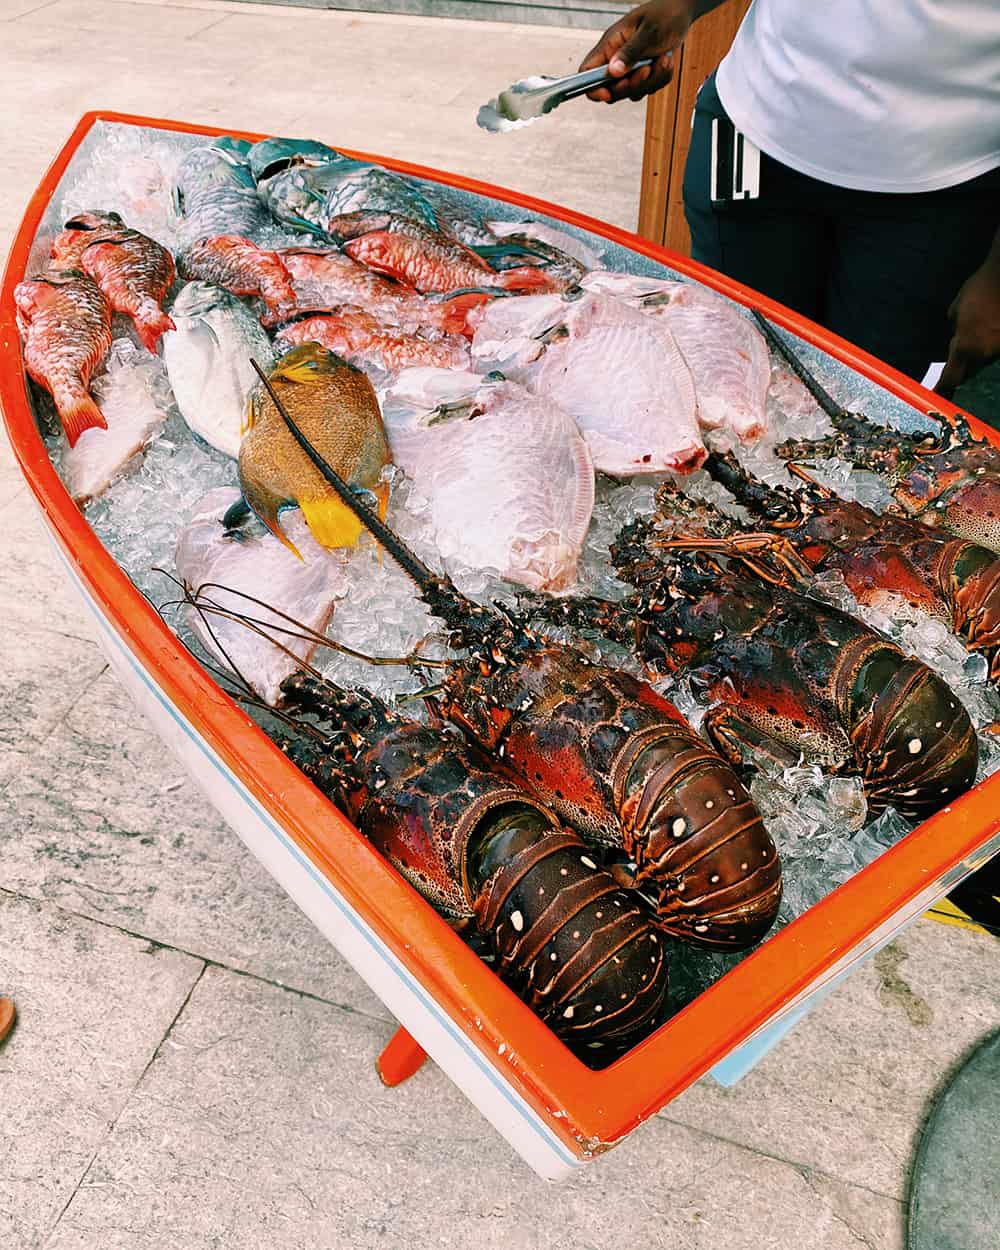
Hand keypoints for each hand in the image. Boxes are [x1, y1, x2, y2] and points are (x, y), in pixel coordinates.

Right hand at [579, 0, 694, 102]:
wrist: (681, 12)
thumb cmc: (663, 13)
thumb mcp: (647, 31)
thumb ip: (630, 52)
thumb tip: (613, 71)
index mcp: (610, 45)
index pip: (587, 72)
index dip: (593, 88)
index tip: (607, 92)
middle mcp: (617, 59)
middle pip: (611, 90)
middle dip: (630, 86)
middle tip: (645, 70)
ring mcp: (631, 69)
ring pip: (632, 92)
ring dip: (651, 81)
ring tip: (662, 59)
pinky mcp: (644, 74)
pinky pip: (649, 89)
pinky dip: (660, 79)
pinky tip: (666, 60)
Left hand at [936, 252, 999, 397]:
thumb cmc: (978, 289)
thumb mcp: (955, 310)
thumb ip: (955, 330)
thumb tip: (956, 335)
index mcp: (965, 347)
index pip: (951, 378)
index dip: (943, 389)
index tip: (936, 395)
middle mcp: (983, 353)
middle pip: (968, 374)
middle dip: (959, 374)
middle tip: (951, 372)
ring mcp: (999, 348)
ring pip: (983, 362)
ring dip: (976, 358)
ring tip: (974, 341)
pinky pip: (995, 351)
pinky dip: (989, 346)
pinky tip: (986, 333)